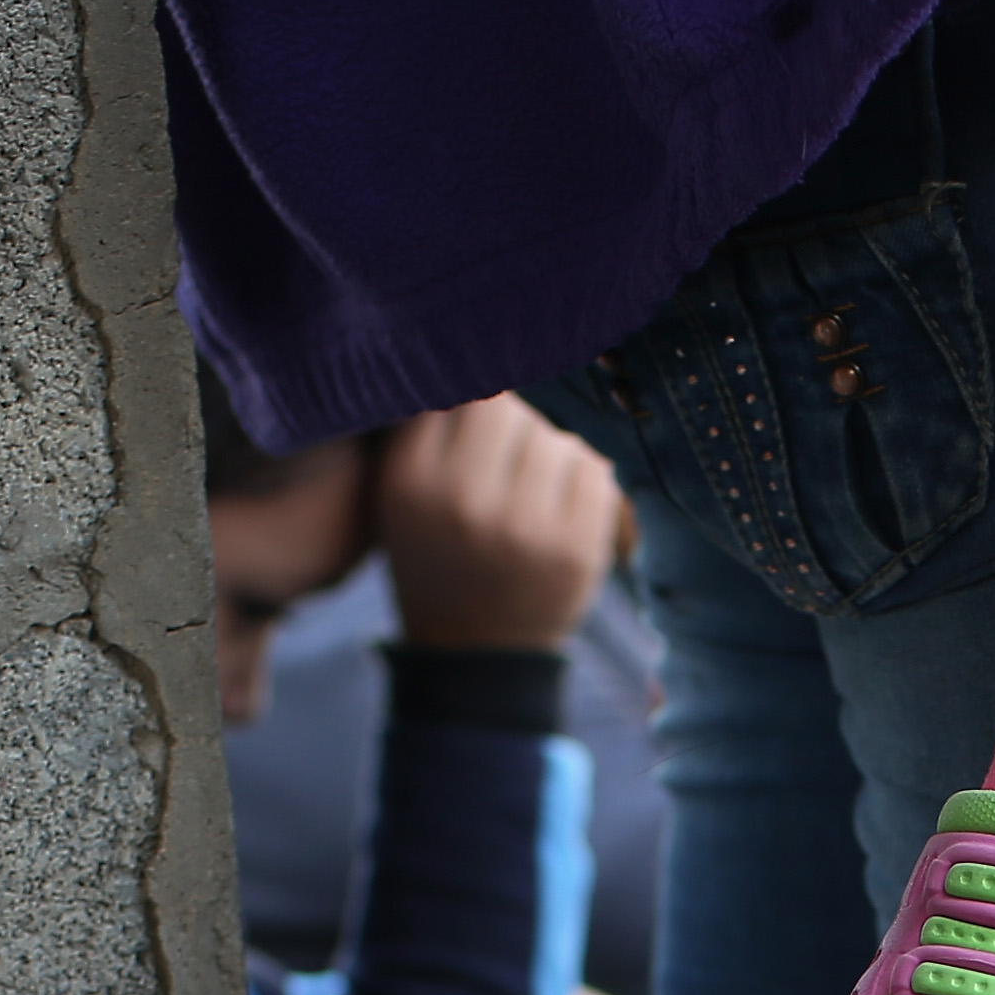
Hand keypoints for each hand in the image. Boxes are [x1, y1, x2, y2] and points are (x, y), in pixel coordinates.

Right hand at [375, 396, 621, 651]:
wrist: (475, 650)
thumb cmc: (436, 553)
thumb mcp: (402, 493)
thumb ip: (425, 425)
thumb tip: (476, 345)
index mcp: (411, 483)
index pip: (456, 393)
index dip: (471, 396)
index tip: (476, 417)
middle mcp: (465, 503)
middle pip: (508, 408)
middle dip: (510, 426)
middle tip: (501, 461)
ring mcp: (527, 528)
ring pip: (553, 436)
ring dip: (547, 452)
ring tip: (526, 491)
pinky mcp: (578, 548)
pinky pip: (593, 468)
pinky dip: (580, 477)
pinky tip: (557, 506)